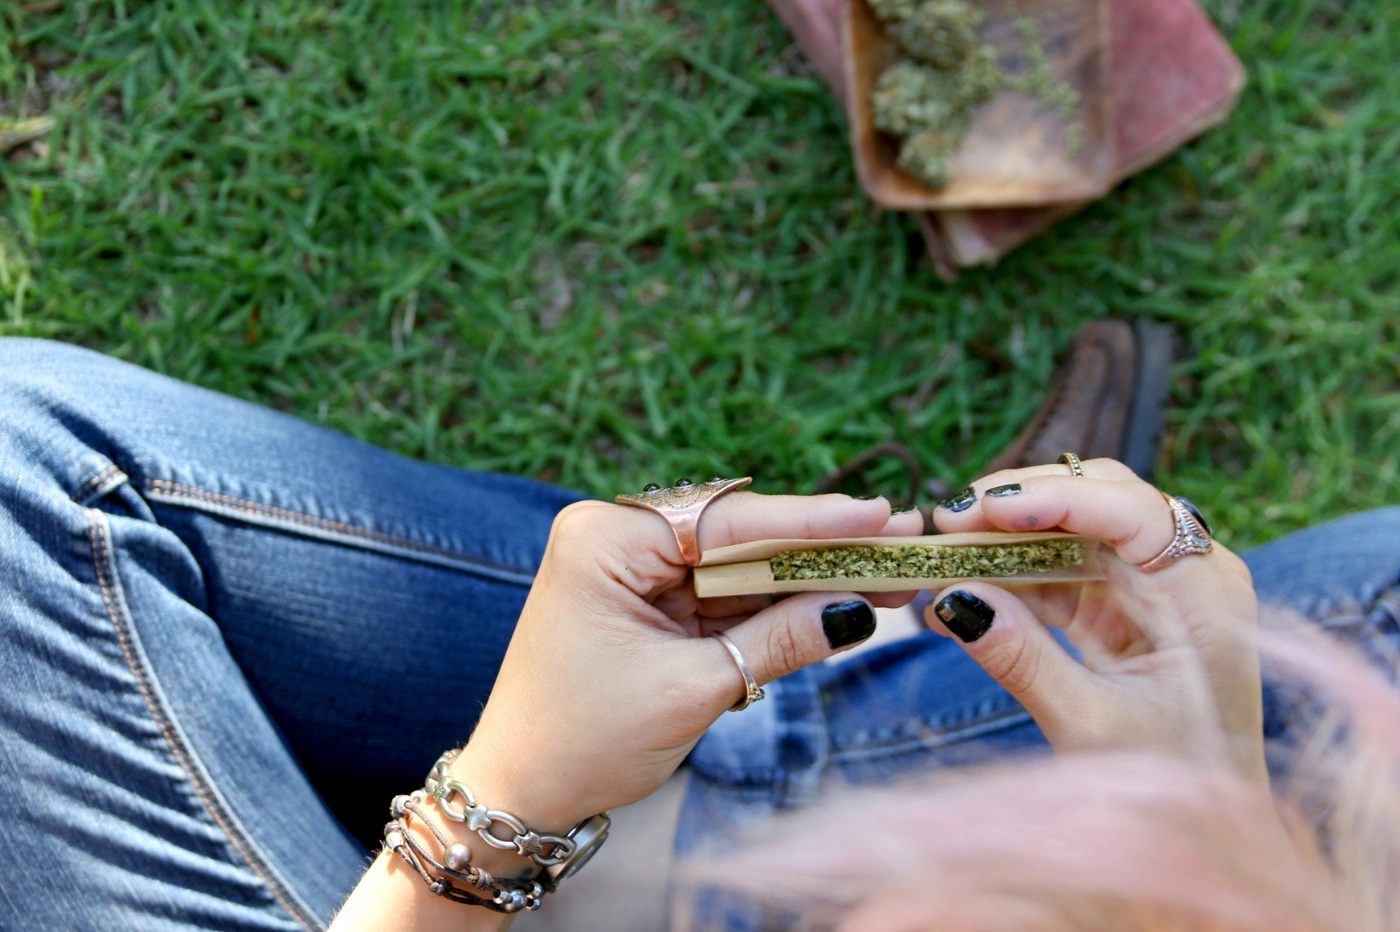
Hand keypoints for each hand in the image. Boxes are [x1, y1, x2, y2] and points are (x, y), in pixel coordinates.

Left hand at [451, 490, 922, 831]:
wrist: (521, 793)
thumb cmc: (584, 741)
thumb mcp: (692, 690)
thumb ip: (778, 641)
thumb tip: (857, 608)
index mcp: (605, 540)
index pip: (728, 521)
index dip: (812, 521)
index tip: (878, 515)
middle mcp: (615, 538)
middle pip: (739, 538)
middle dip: (819, 552)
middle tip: (900, 546)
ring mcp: (630, 569)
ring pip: (737, 568)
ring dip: (805, 581)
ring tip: (885, 579)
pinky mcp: (645, 602)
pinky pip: (721, 597)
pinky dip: (772, 608)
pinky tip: (834, 603)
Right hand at [926, 459, 1263, 781]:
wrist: (1203, 828)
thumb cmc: (1172, 779)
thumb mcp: (1091, 724)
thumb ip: (1022, 659)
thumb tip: (952, 599)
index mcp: (1204, 592)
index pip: (1134, 511)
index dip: (1058, 498)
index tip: (988, 507)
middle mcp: (1184, 574)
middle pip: (1100, 501)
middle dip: (1021, 504)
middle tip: (949, 520)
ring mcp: (1151, 588)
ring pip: (1071, 531)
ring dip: (1005, 539)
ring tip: (942, 551)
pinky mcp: (1120, 609)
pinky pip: (1058, 573)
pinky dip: (1009, 579)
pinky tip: (959, 593)